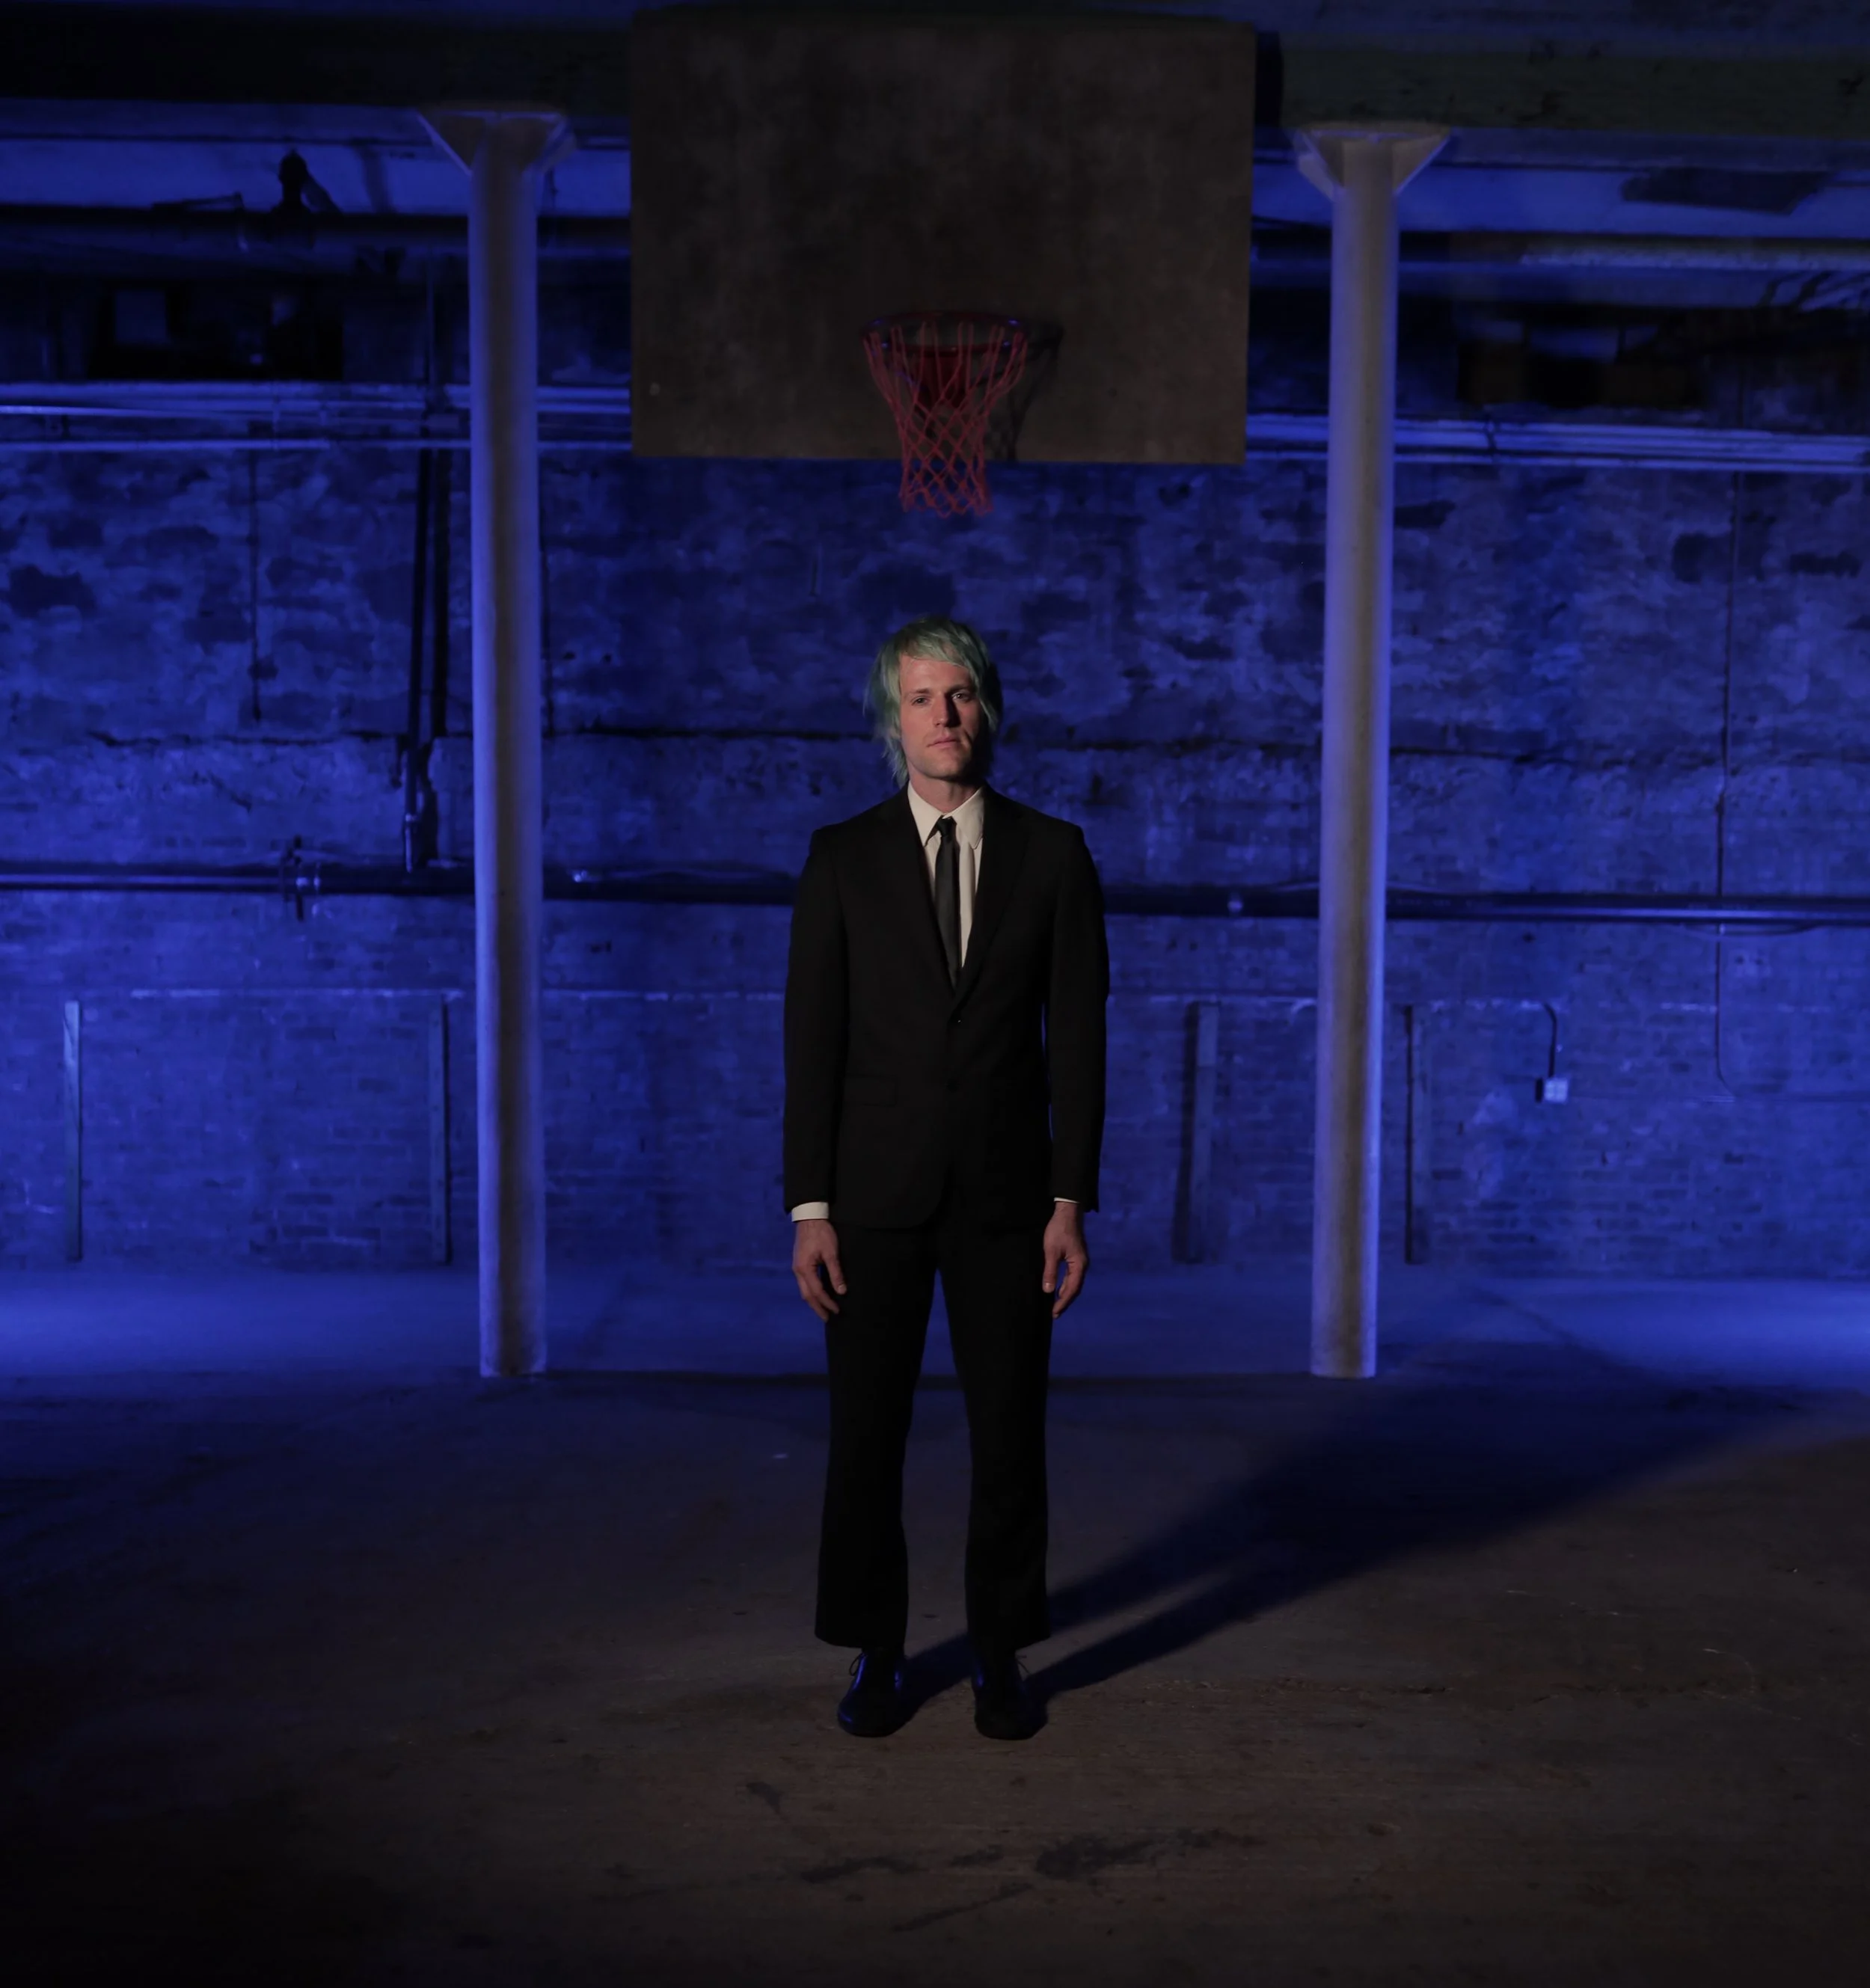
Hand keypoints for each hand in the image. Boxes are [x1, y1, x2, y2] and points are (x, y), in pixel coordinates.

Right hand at [792, 1218, 845, 1321]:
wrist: (809, 1217)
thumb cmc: (821, 1233)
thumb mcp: (831, 1252)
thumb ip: (836, 1273)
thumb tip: (841, 1291)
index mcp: (804, 1269)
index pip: (817, 1292)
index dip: (827, 1303)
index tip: (837, 1310)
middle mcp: (797, 1271)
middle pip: (807, 1295)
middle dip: (817, 1308)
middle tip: (827, 1318)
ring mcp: (797, 1267)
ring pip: (804, 1290)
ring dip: (814, 1301)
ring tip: (823, 1309)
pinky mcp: (799, 1263)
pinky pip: (804, 1283)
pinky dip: (811, 1292)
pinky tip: (819, 1294)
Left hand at [1041, 1202, 1088, 1319]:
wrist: (1068, 1212)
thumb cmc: (1058, 1230)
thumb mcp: (1051, 1251)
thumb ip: (1050, 1272)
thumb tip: (1048, 1291)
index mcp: (1079, 1265)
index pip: (1071, 1289)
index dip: (1063, 1302)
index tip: (1054, 1313)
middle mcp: (1083, 1265)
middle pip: (1075, 1288)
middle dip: (1065, 1301)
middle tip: (1055, 1314)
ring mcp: (1081, 1261)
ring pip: (1074, 1283)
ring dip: (1066, 1294)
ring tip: (1057, 1305)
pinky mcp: (1077, 1257)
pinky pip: (1073, 1276)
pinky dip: (1066, 1285)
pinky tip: (1059, 1288)